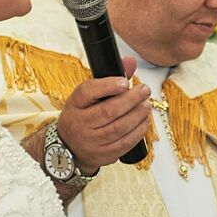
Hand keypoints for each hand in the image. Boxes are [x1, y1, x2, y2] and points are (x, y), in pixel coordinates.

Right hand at [55, 56, 151, 171]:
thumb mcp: (89, 96)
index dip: (107, 86)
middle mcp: (80, 123)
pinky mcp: (103, 155)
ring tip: (146, 105)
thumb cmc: (83, 115)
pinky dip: (138, 131)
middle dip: (131, 99)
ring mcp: (90, 141)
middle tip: (144, 90)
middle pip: (108, 111)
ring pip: (118, 128)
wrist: (70, 146)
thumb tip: (131, 61)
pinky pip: (124, 143)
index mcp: (75, 104)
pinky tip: (145, 121)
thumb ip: (110, 78)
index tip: (124, 82)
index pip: (87, 92)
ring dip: (137, 115)